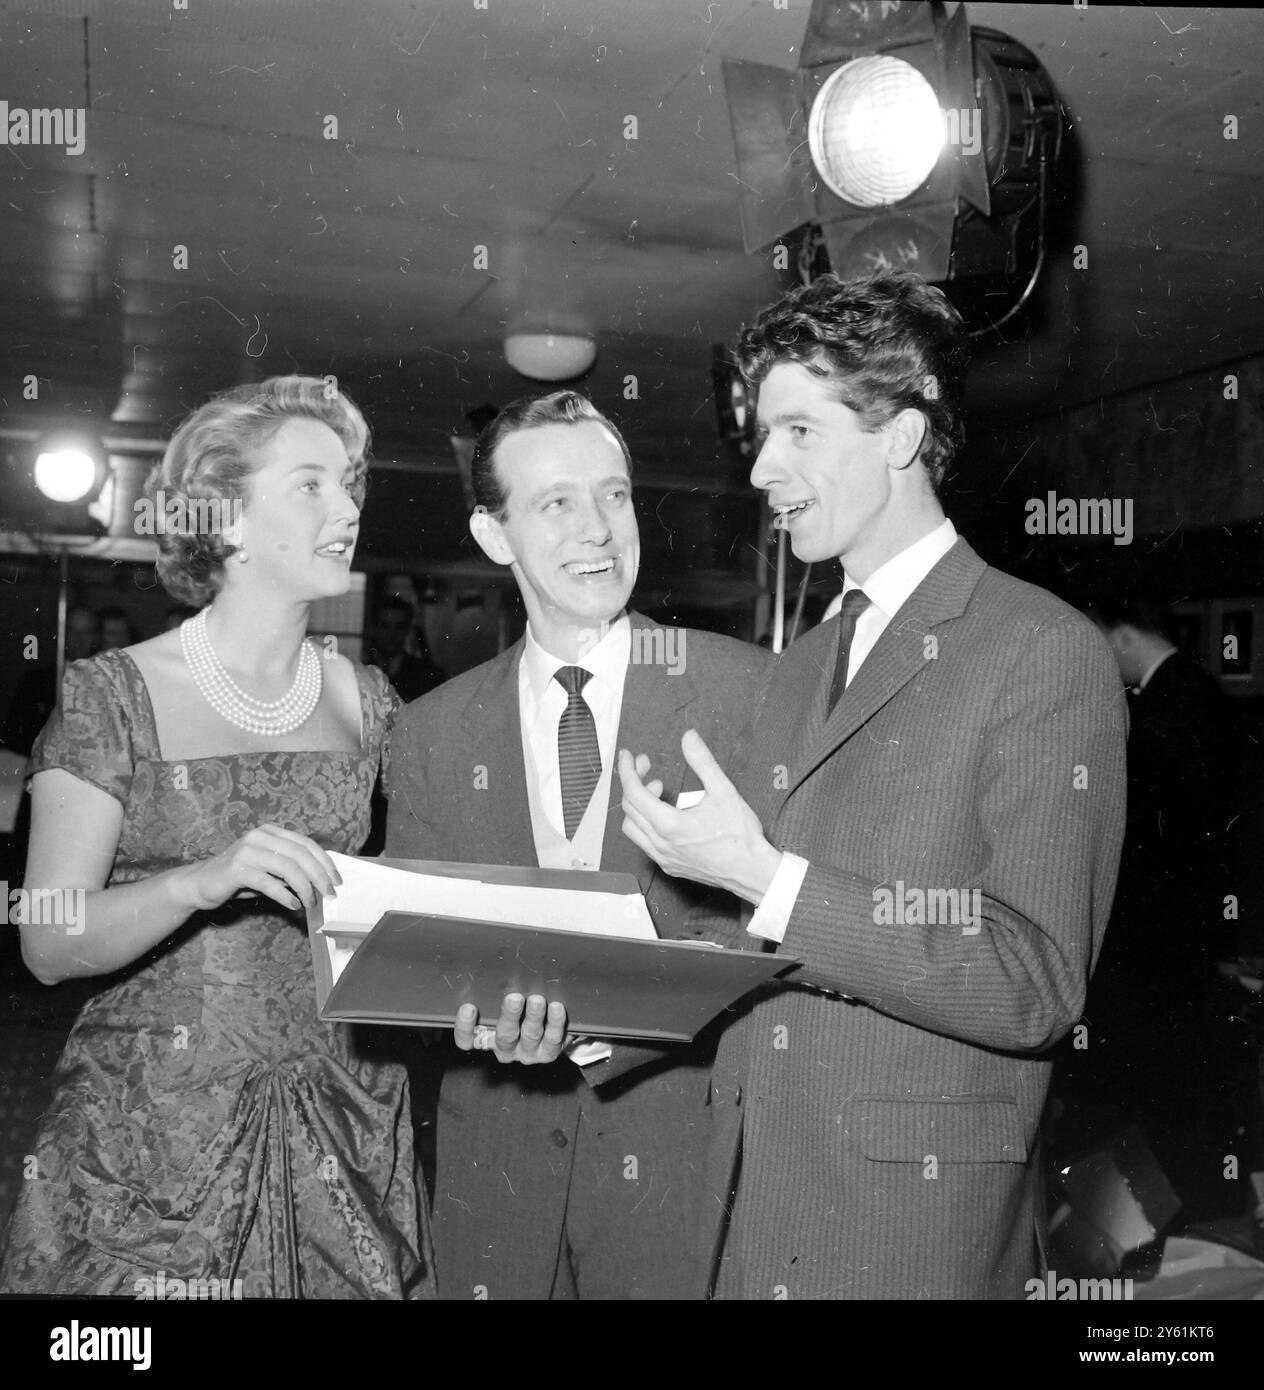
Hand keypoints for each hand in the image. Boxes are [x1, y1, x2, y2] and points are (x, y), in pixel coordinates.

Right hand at [174, 823, 340, 914]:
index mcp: (270, 832)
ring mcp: (247, 851)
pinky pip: (268, 882)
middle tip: (329, 894)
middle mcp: (259, 836)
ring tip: (310, 902)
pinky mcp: (237, 869)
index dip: (324, 862)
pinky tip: (293, 905)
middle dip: (319, 876)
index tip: (336, 880)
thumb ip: (290, 869)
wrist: (200, 883)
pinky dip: (284, 895)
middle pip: (300, 854)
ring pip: (287, 867)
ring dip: (304, 887)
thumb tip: (321, 880)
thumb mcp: (268, 869)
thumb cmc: (239, 877)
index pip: (305, 843)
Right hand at [454, 992, 569, 1064]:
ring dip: (534, 1016)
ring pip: (530, 1036)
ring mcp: (527, 1052)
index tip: (468, 1007)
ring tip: (537, 1000)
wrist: (548, 1028)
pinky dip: (555, 1023)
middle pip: (504, 1036)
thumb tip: (489, 958)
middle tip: (514, 998)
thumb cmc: (517, 1007)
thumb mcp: (499, 1000)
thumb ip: (493, 989)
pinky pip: (553, 1040)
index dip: (464, 1027)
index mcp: (486, 1037)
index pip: (467, 1039)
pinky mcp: (548, 1052)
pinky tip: (557, 1008)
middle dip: (510, 1016)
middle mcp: (505, 1048)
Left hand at [619, 729, 782, 903]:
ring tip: (659, 792)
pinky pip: (644, 843)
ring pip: (632, 829)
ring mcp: (663, 858)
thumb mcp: (723, 791)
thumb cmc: (740, 834)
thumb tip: (688, 737)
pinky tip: (665, 816)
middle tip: (648, 767)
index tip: (629, 755)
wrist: (752, 872)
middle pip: (629, 808)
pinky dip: (645, 824)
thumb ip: (702, 761)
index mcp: (669, 824)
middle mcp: (659, 843)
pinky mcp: (669, 867)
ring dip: (637, 806)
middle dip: (634, 783)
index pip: (633, 792)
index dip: (627, 770)